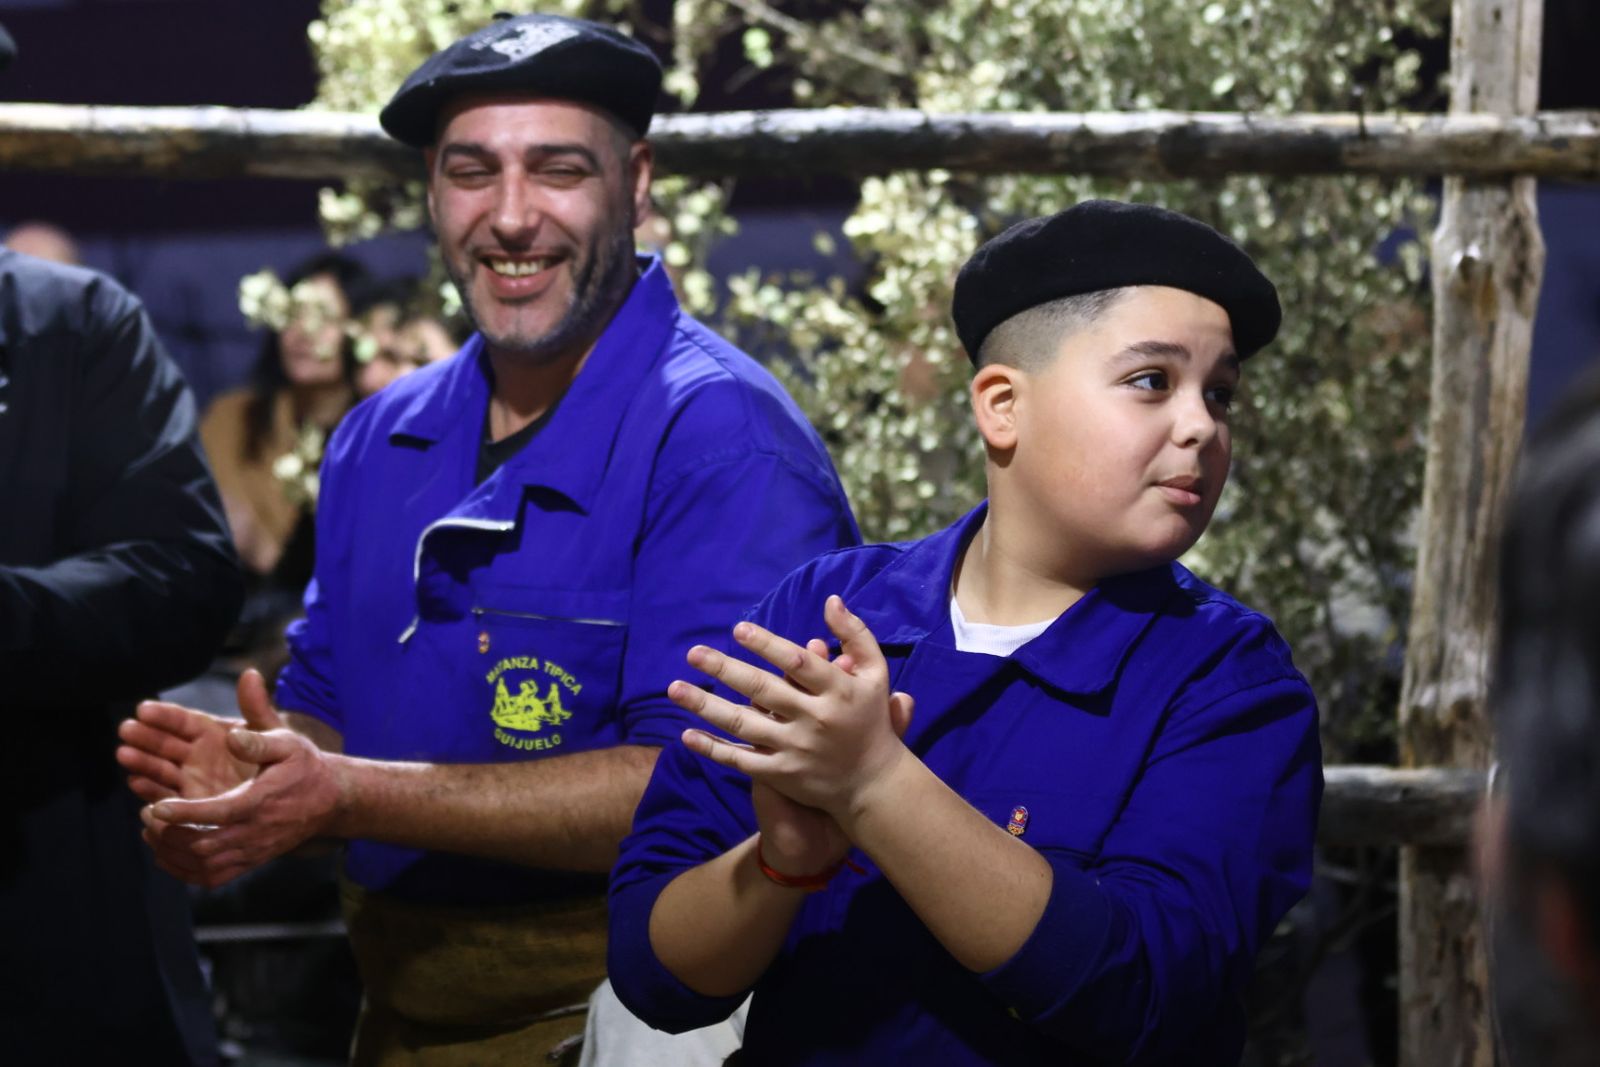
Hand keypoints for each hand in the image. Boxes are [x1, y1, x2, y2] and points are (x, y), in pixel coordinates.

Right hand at [117, 669, 276, 804]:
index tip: (144, 708)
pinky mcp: (189, 804)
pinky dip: (150, 789)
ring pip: (160, 768)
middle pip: (164, 743)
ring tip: (124, 754)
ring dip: (141, 762)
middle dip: (145, 736)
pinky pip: (166, 795)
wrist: (290, 794)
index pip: (183, 721)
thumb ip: (257, 706)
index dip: (164, 715)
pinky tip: (136, 782)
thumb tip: (251, 673)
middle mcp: (196, 754)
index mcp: (212, 732)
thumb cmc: (280, 757)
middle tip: (126, 730)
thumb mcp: (270, 730)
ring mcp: (190, 778)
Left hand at [130, 672, 342, 887]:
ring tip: (152, 831)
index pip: (219, 813)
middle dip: (168, 833)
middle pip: (204, 846)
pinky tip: (166, 855)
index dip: (185, 813)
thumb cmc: (304, 767)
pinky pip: (212, 878)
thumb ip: (258, 741)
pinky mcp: (251, 861)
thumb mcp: (289, 743)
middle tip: (148, 812)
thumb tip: (231, 737)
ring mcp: (253, 851)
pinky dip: (183, 872)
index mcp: (262, 801)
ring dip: (171, 853)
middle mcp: (256, 832)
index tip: (156, 806)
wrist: (330, 800)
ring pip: (204, 865)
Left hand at [669, 596, 914, 821]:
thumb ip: (855, 636)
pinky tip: (686, 735)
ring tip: (674, 688)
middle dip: (725, 669)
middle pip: (764, 690)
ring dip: (706, 706)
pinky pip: (741, 761)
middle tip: (693, 652)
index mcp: (837, 691)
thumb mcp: (876, 674)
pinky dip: (713, 749)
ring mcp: (795, 749)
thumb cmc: (870, 719)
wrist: (873, 783)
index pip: (798, 662)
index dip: (767, 644)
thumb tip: (830, 600)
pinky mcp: (782, 774)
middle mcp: (814, 719)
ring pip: (743, 725)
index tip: (738, 629)